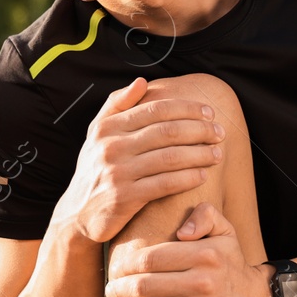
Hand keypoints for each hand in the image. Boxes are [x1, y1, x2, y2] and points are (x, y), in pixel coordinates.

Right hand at [50, 77, 225, 243]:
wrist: (77, 214)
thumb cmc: (95, 170)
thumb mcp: (97, 135)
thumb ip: (117, 105)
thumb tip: (142, 82)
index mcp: (107, 127)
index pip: (155, 109)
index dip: (187, 108)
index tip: (209, 113)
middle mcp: (110, 147)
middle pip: (167, 132)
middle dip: (199, 130)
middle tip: (219, 133)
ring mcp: (117, 172)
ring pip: (170, 157)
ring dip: (200, 154)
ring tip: (217, 154)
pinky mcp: (124, 198)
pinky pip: (165, 184)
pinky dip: (188, 178)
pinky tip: (202, 175)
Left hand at [104, 202, 273, 296]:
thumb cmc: (231, 264)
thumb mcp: (225, 231)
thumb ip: (204, 215)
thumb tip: (182, 231)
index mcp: (204, 255)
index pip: (149, 258)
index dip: (125, 265)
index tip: (115, 270)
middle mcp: (203, 282)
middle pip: (142, 286)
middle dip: (118, 290)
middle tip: (110, 291)